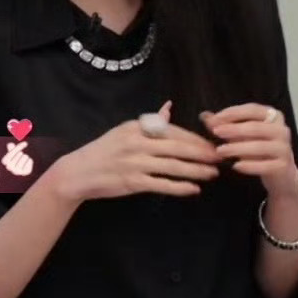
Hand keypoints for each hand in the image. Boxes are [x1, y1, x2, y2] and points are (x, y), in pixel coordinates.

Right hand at [2, 141, 33, 176]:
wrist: (22, 169)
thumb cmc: (17, 158)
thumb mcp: (14, 152)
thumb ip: (12, 148)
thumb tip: (10, 144)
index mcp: (5, 161)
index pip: (11, 152)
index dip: (18, 147)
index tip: (25, 143)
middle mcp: (9, 167)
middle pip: (19, 154)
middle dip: (22, 153)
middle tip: (21, 155)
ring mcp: (17, 171)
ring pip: (25, 157)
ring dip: (26, 156)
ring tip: (24, 159)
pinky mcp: (24, 172)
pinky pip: (29, 161)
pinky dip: (30, 160)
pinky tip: (27, 163)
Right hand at [51, 101, 221, 203]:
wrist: (77, 173)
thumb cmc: (104, 151)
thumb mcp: (125, 131)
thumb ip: (150, 122)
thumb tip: (169, 107)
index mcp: (137, 127)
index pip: (173, 130)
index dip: (195, 138)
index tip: (211, 144)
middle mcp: (137, 142)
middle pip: (178, 146)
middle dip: (202, 153)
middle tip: (219, 158)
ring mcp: (135, 163)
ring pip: (173, 166)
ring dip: (196, 170)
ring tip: (212, 174)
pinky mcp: (132, 182)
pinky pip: (162, 184)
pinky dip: (180, 187)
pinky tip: (193, 189)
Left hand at [202, 103, 297, 199]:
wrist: (281, 175)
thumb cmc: (260, 151)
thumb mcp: (243, 136)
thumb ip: (226, 126)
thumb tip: (205, 116)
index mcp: (274, 117)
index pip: (252, 109)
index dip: (233, 112)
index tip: (215, 119)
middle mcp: (282, 130)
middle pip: (256, 127)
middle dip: (234, 129)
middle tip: (215, 132)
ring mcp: (284, 148)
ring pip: (259, 146)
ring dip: (237, 148)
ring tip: (220, 151)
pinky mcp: (283, 166)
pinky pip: (265, 165)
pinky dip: (249, 166)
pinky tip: (235, 166)